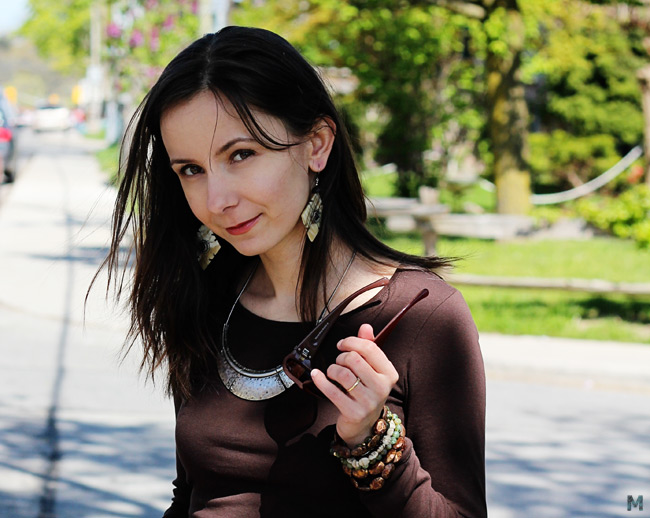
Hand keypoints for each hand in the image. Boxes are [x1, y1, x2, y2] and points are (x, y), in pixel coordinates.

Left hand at [310, 323, 398, 446]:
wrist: (364, 427)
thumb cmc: (366, 392)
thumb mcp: (372, 370)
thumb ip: (369, 347)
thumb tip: (365, 327)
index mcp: (389, 373)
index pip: (370, 348)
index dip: (352, 342)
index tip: (342, 344)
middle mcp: (382, 387)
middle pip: (354, 359)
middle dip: (341, 357)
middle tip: (339, 362)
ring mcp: (368, 401)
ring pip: (343, 374)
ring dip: (332, 369)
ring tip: (332, 372)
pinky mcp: (353, 412)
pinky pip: (332, 391)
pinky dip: (320, 380)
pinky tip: (316, 375)